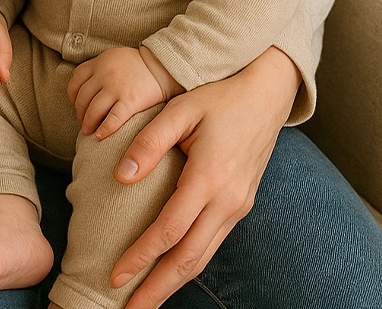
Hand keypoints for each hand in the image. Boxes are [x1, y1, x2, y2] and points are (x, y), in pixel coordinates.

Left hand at [67, 47, 180, 139]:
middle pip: (82, 98)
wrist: (161, 65)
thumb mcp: (114, 57)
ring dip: (88, 123)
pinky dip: (104, 129)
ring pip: (93, 110)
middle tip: (83, 121)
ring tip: (89, 130)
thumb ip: (99, 68)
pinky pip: (112, 119)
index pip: (75, 81)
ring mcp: (116, 88)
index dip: (73, 96)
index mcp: (100, 62)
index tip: (76, 104)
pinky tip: (101, 136)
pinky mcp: (130, 101)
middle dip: (80, 113)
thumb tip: (85, 89)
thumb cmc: (137, 64)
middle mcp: (105, 74)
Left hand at [110, 47, 300, 308]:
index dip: (141, 256)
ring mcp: (238, 206)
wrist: (266, 93)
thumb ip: (149, 142)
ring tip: (146, 301)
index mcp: (210, 177)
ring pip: (203, 256)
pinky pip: (213, 243)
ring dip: (174, 283)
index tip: (115, 274)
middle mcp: (228, 200)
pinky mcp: (241, 205)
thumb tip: (121, 176)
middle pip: (189, 257)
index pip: (169, 229)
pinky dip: (190, 264)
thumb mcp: (180, 109)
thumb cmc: (218, 96)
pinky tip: (172, 271)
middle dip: (157, 288)